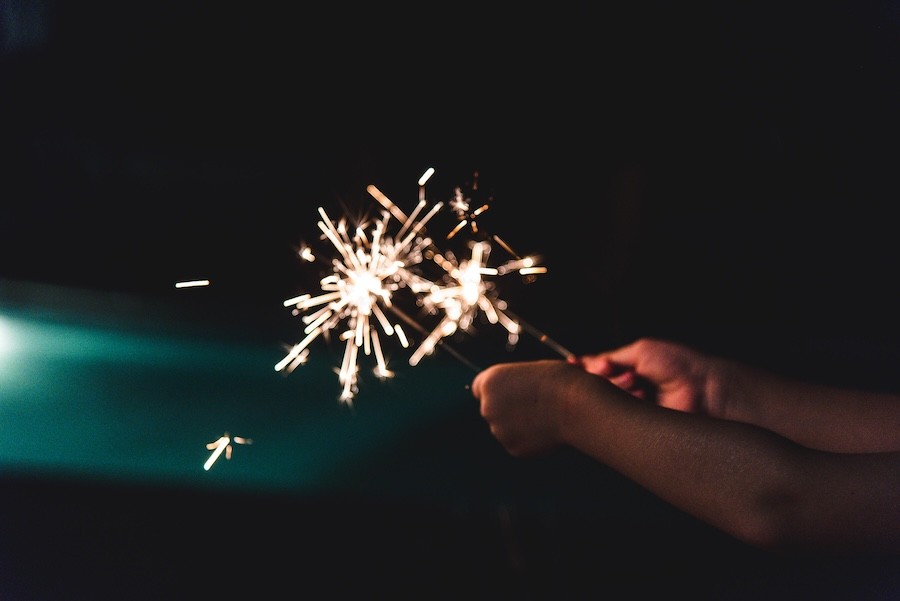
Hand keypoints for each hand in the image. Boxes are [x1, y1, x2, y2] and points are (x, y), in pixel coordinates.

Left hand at [471, 359, 586, 456]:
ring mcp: (499, 430)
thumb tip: (514, 399)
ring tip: (545, 418)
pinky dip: (530, 440)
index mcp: (490, 382)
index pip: (479, 388)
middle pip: (491, 410)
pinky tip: (547, 431)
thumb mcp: (530, 373)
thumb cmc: (559, 382)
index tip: (510, 393)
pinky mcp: (513, 449)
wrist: (574, 405)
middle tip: (533, 407)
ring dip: (519, 426)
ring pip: (505, 429)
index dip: (496, 391)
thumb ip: (514, 386)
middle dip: (507, 410)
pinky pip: (518, 444)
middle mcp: (487, 407)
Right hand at [571, 338, 718, 415]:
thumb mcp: (641, 350)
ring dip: (615, 387)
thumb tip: (588, 364)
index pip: (595, 369)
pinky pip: (614, 417)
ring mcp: (629, 408)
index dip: (584, 367)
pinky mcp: (634, 426)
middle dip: (599, 375)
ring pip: (602, 400)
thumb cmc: (677, 366)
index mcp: (628, 369)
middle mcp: (626, 389)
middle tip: (611, 371)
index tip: (574, 364)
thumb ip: (612, 357)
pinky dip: (620, 405)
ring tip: (636, 384)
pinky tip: (635, 397)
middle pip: (594, 384)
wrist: (702, 389)